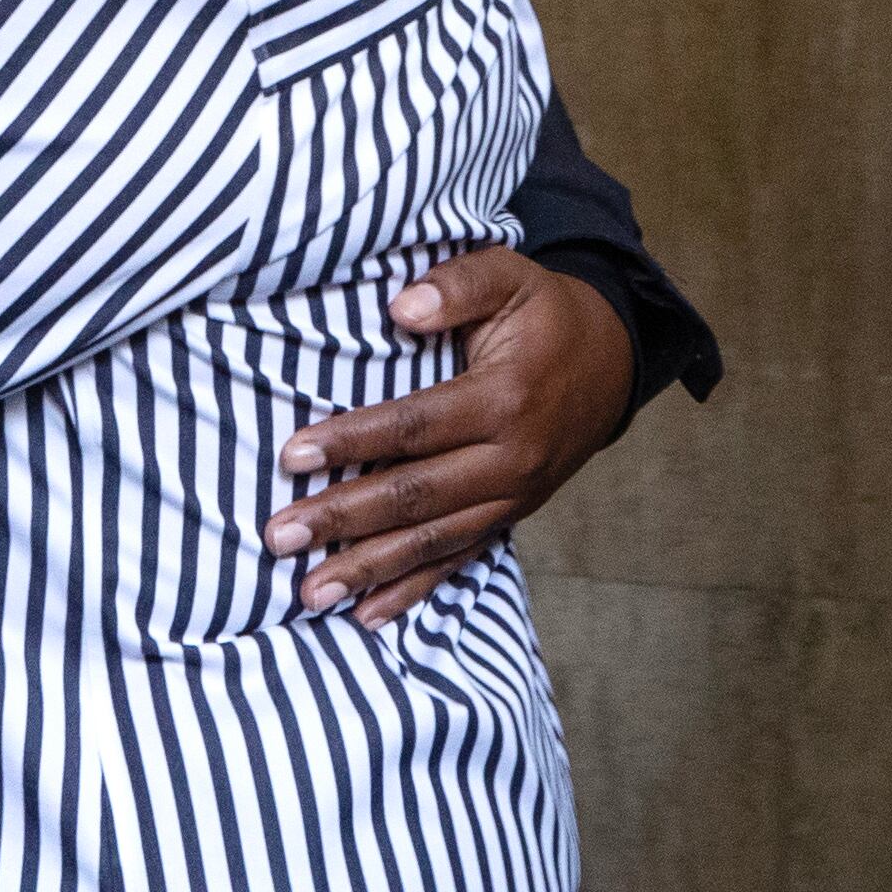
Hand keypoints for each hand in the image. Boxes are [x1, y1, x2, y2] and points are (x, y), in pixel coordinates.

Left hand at [263, 249, 636, 625]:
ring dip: (368, 569)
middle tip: (279, 536)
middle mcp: (510, 459)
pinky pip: (459, 559)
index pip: (414, 427)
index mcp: (503, 399)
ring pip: (432, 539)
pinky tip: (366, 614)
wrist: (612, 360)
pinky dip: (413, 590)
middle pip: (415, 496)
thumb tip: (402, 307)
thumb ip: (457, 285)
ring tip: (308, 591)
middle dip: (343, 519)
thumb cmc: (545, 314)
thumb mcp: (510, 276)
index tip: (291, 455)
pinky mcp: (511, 516)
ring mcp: (513, 496)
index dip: (352, 441)